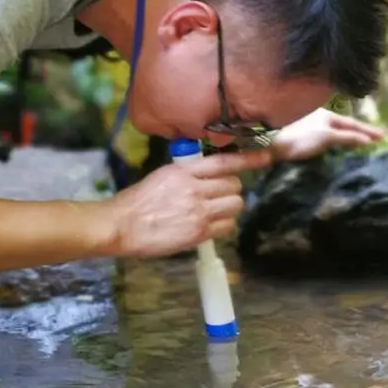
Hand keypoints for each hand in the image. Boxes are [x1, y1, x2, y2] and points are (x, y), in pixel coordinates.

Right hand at [106, 150, 272, 257]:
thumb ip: (187, 174)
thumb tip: (207, 176)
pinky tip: (209, 225)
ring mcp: (197, 210)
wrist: (121, 224)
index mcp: (183, 170)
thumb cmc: (137, 201)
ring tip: (214, 211)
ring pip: (234, 204)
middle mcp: (194, 188)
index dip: (249, 158)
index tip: (266, 156)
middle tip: (218, 195)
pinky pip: (227, 226)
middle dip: (231, 190)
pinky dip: (223, 225)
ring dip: (229, 207)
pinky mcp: (198, 231)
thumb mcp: (162, 176)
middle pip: (234, 185)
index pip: (224, 161)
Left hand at [271, 108, 383, 162]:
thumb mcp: (325, 137)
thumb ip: (346, 138)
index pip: (351, 124)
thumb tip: (367, 140)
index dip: (367, 130)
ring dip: (347, 135)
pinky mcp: (300, 136)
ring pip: (333, 130)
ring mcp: (308, 126)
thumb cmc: (298, 138)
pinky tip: (334, 146)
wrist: (269, 144)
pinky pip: (324, 137)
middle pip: (343, 125)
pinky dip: (335, 141)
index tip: (383, 135)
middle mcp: (317, 118)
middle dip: (359, 131)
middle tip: (376, 138)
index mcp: (325, 115)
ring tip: (360, 142)